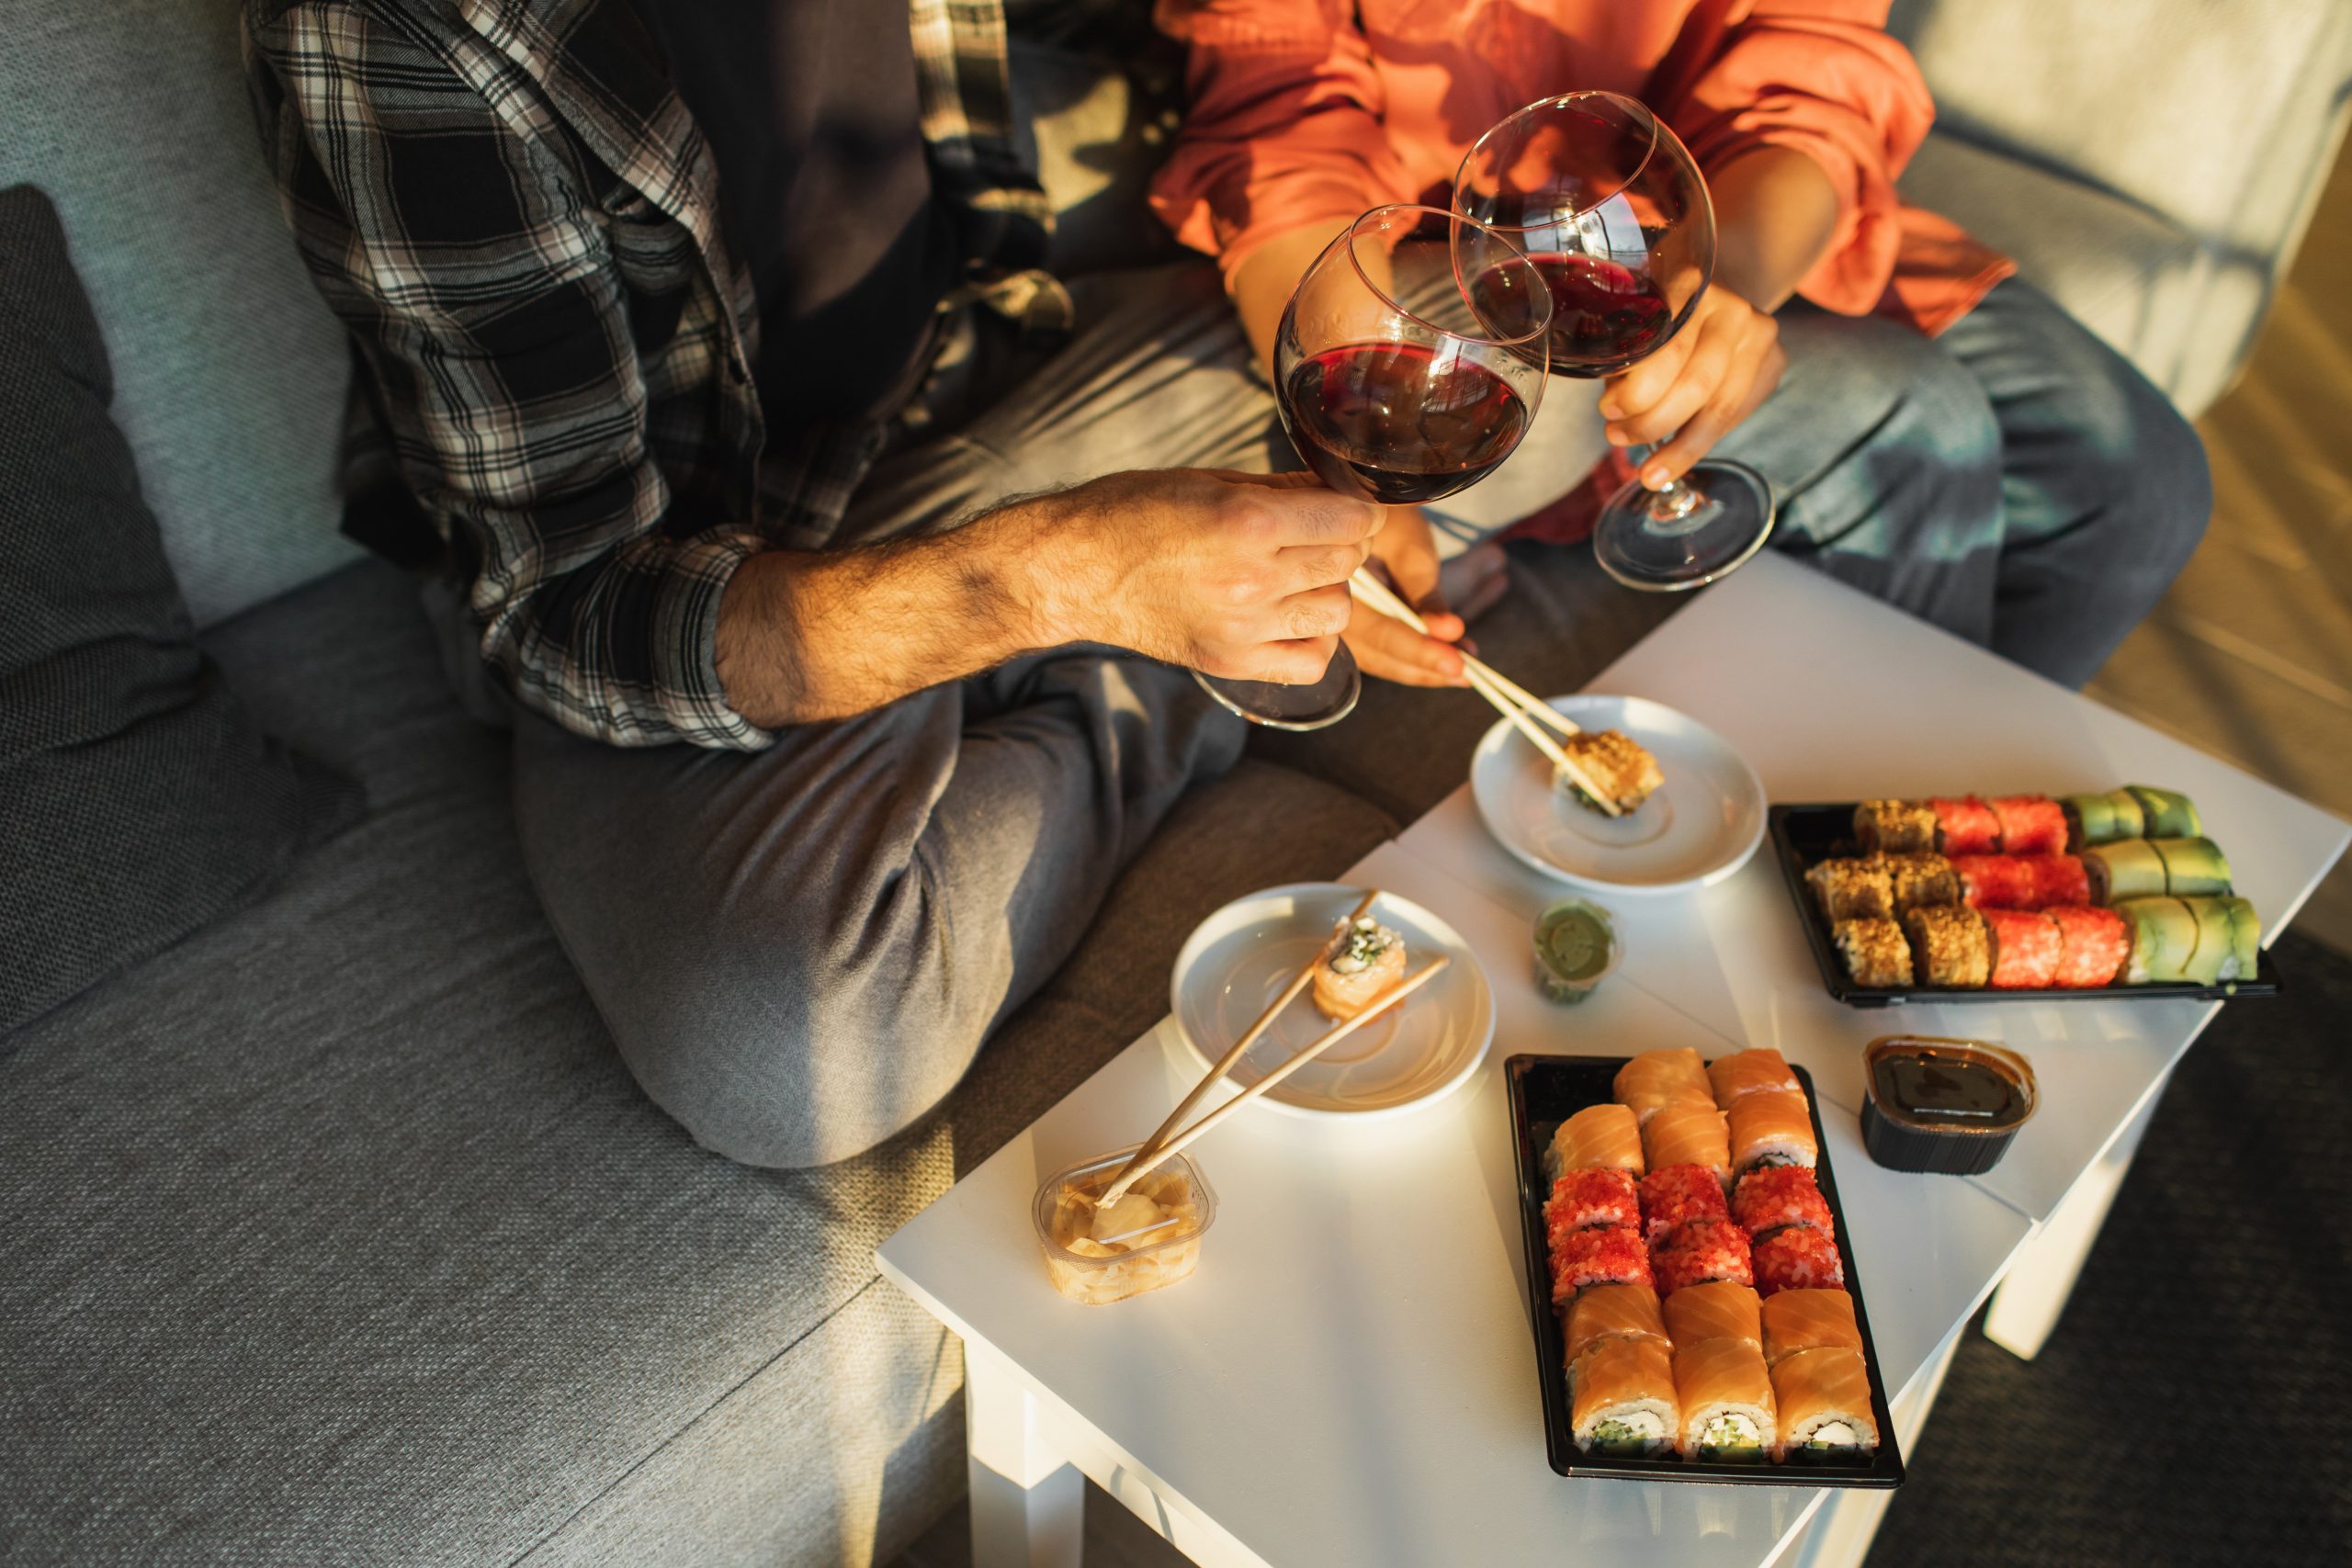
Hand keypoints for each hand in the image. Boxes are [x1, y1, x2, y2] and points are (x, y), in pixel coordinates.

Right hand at [1034, 469, 1384, 684]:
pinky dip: (1314, 641)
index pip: (1351, 519)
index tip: (1345, 508)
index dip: (1357, 509)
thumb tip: (1339, 490)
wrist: (1073, 570)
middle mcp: (1251, 578)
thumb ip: (1281, 489)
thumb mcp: (1209, 481)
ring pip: (1337, 611)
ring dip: (1328, 591)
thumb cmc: (1131, 513)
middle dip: (1342, 543)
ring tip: (1296, 577)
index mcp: (1248, 521)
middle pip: (1347, 562)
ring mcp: (1243, 626)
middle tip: (1313, 537)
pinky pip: (1311, 661)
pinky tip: (1289, 619)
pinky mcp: (1230, 661)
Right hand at [1343, 509, 1511, 687]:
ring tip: (1465, 671)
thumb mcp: (1407, 541)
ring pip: (1380, 656)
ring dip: (1423, 666)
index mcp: (1332, 591)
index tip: (1458, 663)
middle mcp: (1327, 613)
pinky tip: (1446, 653)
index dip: (1420, 651)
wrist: (1352, 492)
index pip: (1380, 635)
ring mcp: (1336, 619)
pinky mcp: (1350, 618)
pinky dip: (1414, 653)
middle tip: (1469, 675)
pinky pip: (1379, 646)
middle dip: (1426, 668)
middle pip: (1379, 656)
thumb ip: (1424, 590)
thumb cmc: (1380, 504)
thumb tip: (1450, 632)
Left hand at [1598, 285, 1783, 487]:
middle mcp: (1732, 308)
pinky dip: (1701, 441)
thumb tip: (1613, 410)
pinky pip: (1735, 415)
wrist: (1717, 290)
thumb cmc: (1663, 312)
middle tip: (1617, 436)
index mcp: (1692, 286)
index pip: (1667, 350)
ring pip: (1721, 407)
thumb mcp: (1636, 318)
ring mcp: (1759, 333)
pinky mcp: (1775, 359)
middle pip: (1696, 383)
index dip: (1636, 391)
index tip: (1608, 412)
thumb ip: (1627, 355)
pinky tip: (1676, 457)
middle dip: (1652, 422)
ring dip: (1680, 447)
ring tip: (1649, 470)